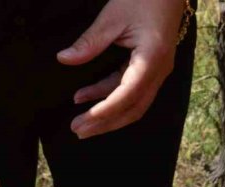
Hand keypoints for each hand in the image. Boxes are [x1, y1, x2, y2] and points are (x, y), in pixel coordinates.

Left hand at [57, 0, 184, 138]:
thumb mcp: (112, 16)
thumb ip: (90, 42)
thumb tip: (64, 59)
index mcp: (152, 58)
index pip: (127, 94)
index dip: (105, 110)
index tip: (83, 120)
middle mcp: (159, 71)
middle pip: (133, 109)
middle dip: (105, 123)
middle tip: (79, 131)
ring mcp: (157, 72)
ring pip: (134, 104)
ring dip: (107, 115)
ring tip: (80, 120)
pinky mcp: (151, 69)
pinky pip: (132, 91)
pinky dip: (110, 97)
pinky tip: (88, 97)